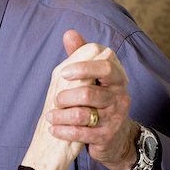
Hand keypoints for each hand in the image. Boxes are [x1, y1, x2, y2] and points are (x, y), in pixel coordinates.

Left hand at [47, 30, 147, 169]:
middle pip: (89, 94)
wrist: (115, 136)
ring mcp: (114, 118)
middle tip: (55, 99)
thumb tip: (69, 33)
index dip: (83, 68)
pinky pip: (81, 134)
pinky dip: (63, 131)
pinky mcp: (106, 137)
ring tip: (50, 116)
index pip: (106, 68)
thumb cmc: (98, 98)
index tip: (63, 73)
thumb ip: (81, 55)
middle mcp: (119, 97)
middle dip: (66, 97)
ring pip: (82, 114)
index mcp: (117, 78)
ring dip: (61, 115)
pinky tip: (54, 129)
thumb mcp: (92, 76)